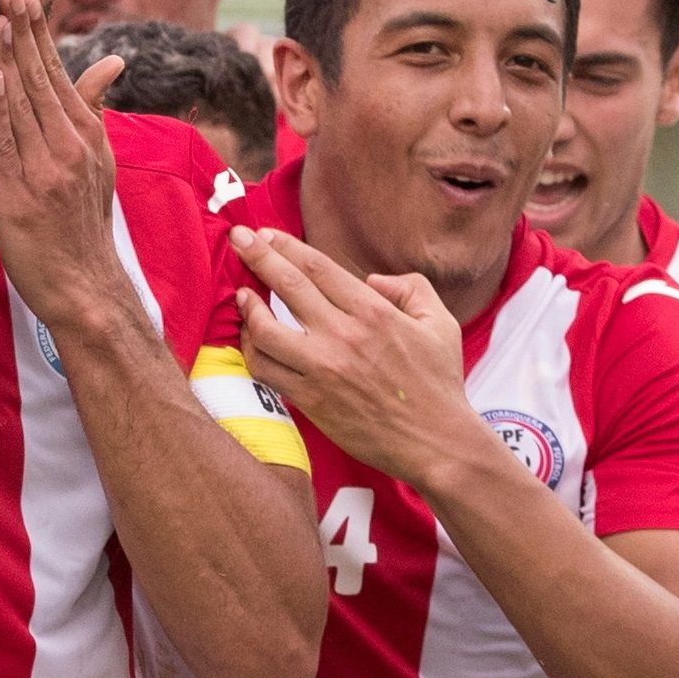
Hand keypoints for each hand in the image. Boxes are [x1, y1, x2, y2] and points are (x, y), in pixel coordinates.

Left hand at [0, 0, 136, 332]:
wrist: (83, 286)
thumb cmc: (79, 223)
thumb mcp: (96, 161)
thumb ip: (92, 110)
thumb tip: (113, 62)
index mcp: (84, 133)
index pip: (57, 71)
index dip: (38, 32)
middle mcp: (70, 143)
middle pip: (40, 76)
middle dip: (20, 29)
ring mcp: (48, 167)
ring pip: (22, 102)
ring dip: (5, 56)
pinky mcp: (22, 193)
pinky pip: (7, 144)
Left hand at [234, 228, 486, 488]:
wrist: (436, 443)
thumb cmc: (439, 383)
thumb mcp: (440, 323)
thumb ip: (410, 288)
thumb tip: (373, 280)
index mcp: (374, 312)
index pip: (318, 268)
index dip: (287, 247)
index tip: (266, 234)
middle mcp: (344, 335)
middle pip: (288, 285)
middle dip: (258, 255)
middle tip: (238, 238)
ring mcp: (323, 368)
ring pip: (266, 329)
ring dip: (248, 308)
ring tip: (241, 294)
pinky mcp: (310, 399)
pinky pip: (267, 369)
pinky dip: (252, 350)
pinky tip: (251, 339)